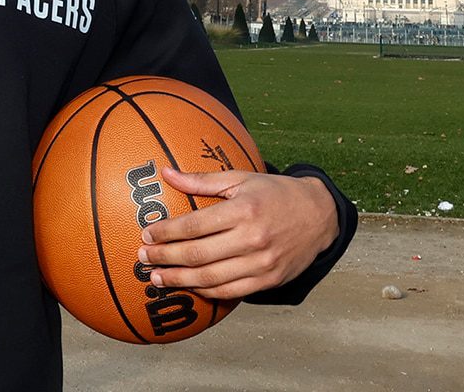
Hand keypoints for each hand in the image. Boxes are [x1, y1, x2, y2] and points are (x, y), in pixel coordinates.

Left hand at [135, 167, 337, 300]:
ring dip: (179, 280)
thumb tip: (165, 173)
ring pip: (211, 278)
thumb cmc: (274, 193)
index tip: (147, 234)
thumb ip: (201, 180)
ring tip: (156, 277)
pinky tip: (188, 286)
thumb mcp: (241, 179)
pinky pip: (230, 291)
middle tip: (143, 257)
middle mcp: (252, 238)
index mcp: (243, 209)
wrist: (320, 216)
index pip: (195, 225)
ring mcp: (262, 263)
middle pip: (198, 254)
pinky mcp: (268, 280)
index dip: (166, 233)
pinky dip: (205, 291)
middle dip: (165, 258)